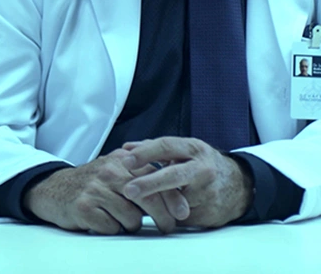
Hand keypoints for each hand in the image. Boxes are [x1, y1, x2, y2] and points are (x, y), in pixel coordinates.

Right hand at [22, 149, 189, 234]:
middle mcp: (108, 172)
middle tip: (167, 227)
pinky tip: (102, 220)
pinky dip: (111, 229)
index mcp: (120, 160)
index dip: (172, 198)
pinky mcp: (85, 207)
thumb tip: (174, 193)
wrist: (54, 189)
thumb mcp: (115, 171)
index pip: (155, 178)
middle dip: (163, 217)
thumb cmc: (92, 184)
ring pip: (132, 218)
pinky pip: (113, 228)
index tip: (183, 213)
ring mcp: (96, 189)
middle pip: (148, 199)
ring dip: (130, 224)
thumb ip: (140, 175)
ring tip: (118, 218)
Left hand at [121, 137, 252, 227]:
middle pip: (173, 176)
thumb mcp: (183, 150)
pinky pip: (181, 217)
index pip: (166, 147)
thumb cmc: (202, 165)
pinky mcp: (209, 213)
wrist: (239, 185)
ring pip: (176, 200)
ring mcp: (208, 193)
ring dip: (157, 203)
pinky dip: (168, 214)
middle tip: (128, 189)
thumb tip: (126, 148)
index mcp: (194, 149)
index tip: (125, 161)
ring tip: (140, 202)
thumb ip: (154, 149)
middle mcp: (203, 169)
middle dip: (148, 184)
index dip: (144, 154)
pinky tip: (161, 212)